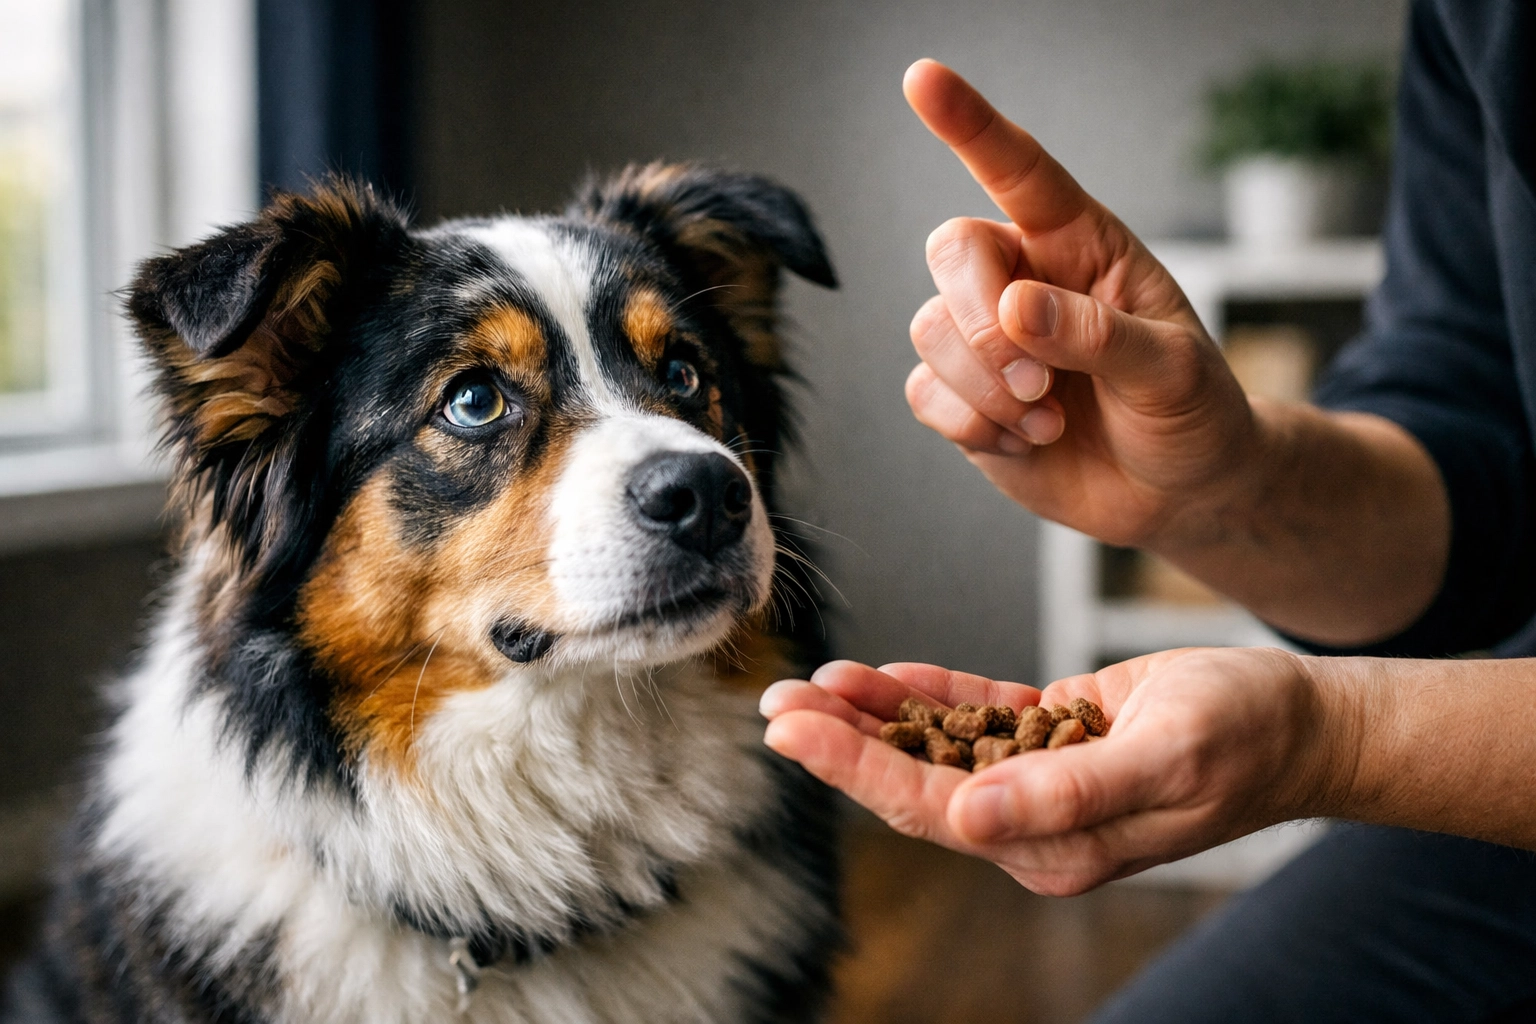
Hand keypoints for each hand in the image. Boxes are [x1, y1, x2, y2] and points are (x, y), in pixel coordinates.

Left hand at [761, 650, 1348, 894]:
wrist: (1298, 722)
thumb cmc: (1246, 736)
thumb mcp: (1165, 756)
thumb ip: (1069, 793)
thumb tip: (968, 819)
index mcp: (1055, 844)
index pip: (930, 807)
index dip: (855, 767)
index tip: (793, 730)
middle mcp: (1035, 823)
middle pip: (915, 781)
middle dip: (840, 743)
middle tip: (773, 699)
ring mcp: (1040, 782)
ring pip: (934, 749)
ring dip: (871, 716)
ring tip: (809, 682)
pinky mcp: (1052, 740)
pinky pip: (974, 720)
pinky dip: (926, 697)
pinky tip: (879, 678)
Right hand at [904, 59, 1256, 548]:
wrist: (1181, 491)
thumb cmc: (1192, 411)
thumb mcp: (1172, 370)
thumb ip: (1098, 335)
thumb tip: (1014, 311)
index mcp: (1081, 244)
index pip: (1019, 171)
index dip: (970, 125)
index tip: (922, 80)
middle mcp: (1024, 279)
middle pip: (952, 251)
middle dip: (977, 316)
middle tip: (1035, 378)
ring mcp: (987, 342)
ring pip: (932, 331)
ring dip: (986, 385)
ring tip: (1047, 418)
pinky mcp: (964, 399)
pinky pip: (926, 395)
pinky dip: (971, 425)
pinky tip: (1024, 442)